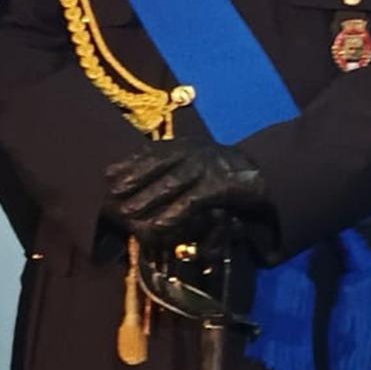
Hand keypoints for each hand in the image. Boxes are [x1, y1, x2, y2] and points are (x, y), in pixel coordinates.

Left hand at [104, 139, 270, 243]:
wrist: (264, 174)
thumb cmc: (222, 171)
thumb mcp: (196, 163)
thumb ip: (172, 168)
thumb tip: (140, 183)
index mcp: (185, 144)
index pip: (151, 152)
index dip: (128, 163)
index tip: (106, 175)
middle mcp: (194, 151)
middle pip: (157, 166)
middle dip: (132, 181)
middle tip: (110, 196)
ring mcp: (208, 166)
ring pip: (171, 183)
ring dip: (147, 198)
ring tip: (126, 212)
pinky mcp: (222, 185)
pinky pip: (192, 201)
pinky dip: (174, 213)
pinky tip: (158, 225)